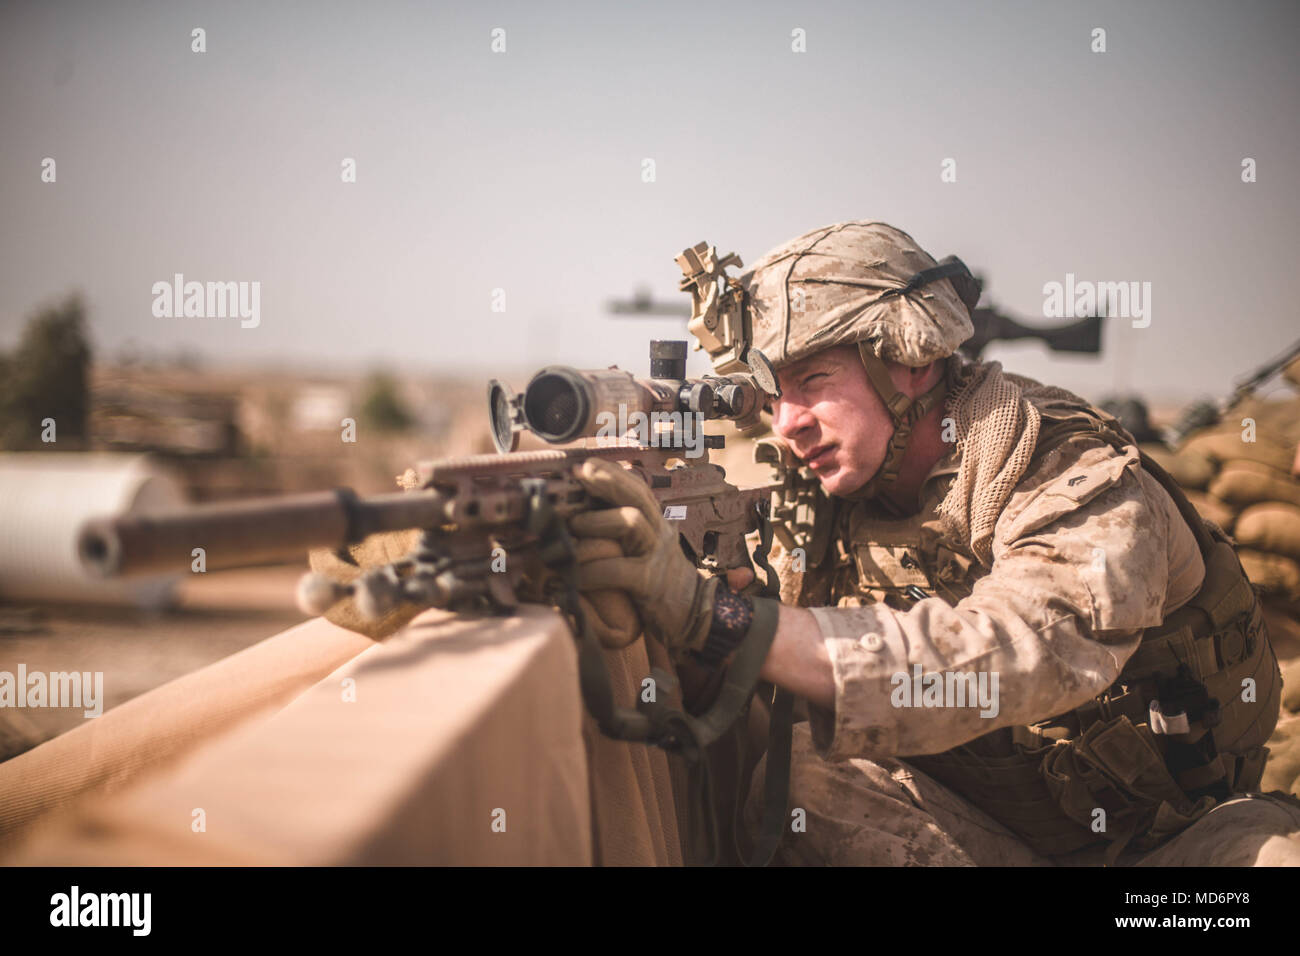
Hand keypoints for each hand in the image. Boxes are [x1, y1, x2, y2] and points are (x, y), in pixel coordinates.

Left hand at [567, 459, 717, 654]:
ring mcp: (657, 556)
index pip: (637, 487)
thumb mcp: (643, 550)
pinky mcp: (651, 584)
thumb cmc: (657, 582)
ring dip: (596, 522)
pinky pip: (619, 570)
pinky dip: (593, 570)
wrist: (694, 616)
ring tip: (572, 528)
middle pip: (637, 495)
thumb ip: (622, 533)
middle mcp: (659, 532)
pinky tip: (574, 576)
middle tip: (580, 473)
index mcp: (656, 522)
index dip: (612, 473)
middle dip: (607, 481)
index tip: (585, 463)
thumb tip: (581, 515)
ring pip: (631, 523)